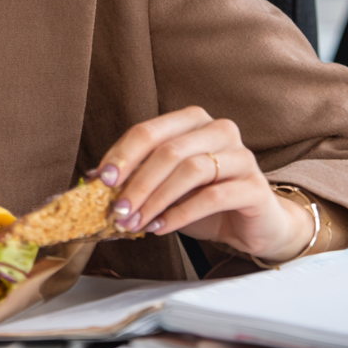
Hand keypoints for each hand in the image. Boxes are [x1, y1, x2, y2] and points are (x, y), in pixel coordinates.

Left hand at [94, 106, 314, 263]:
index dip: (123, 155)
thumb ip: (135, 175)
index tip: (102, 180)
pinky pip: (213, 196)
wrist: (255, 224)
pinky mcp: (254, 186)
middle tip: (117, 210)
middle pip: (168, 150)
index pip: (149, 131)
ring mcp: (241, 155)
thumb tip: (92, 178)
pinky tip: (162, 227)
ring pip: (190, 170)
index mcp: (192, 120)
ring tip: (136, 222)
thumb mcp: (165, 184)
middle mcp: (218, 129)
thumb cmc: (205, 198)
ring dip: (156, 199)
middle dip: (137, 182)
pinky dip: (181, 213)